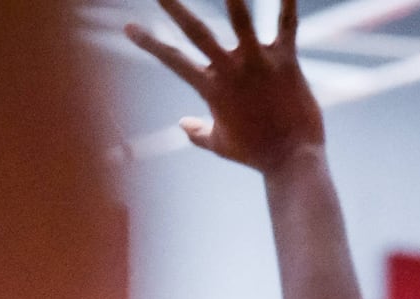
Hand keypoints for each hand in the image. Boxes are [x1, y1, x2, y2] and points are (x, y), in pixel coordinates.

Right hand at [126, 0, 321, 171]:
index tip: (128, 26)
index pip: (172, 60)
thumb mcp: (221, 144)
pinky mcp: (286, 62)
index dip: (148, 42)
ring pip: (241, 20)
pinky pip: (287, 25)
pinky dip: (287, 3)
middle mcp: (230, 70)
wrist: (292, 161)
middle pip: (196, 31)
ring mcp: (258, 63)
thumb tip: (182, 125)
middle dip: (175, 7)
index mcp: (211, 88)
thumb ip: (198, 132)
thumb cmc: (255, 153)